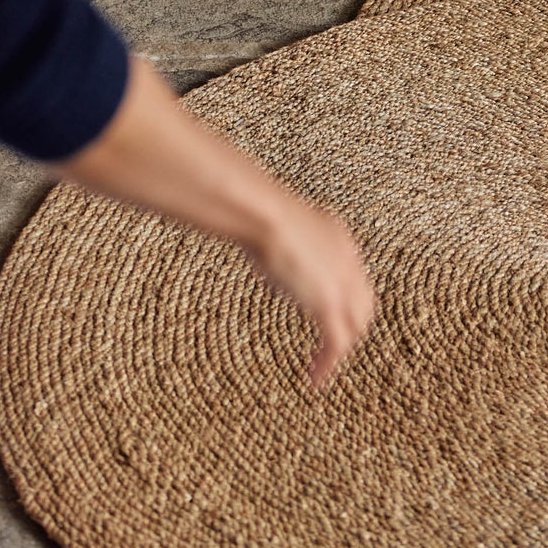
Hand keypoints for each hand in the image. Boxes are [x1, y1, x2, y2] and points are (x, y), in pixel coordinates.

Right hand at [56, 55, 376, 388]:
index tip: (327, 308)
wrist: (250, 205)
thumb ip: (228, 196)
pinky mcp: (328, 305)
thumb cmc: (239, 195)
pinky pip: (336, 345)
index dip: (345, 291)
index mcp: (334, 231)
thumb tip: (185, 166)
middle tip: (331, 347)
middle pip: (362, 301)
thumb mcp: (245, 200)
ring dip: (339, 351)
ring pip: (354, 327)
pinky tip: (315, 381)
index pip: (351, 268)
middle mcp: (345, 257)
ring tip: (322, 369)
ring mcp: (340, 282)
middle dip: (351, 325)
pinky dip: (327, 366)